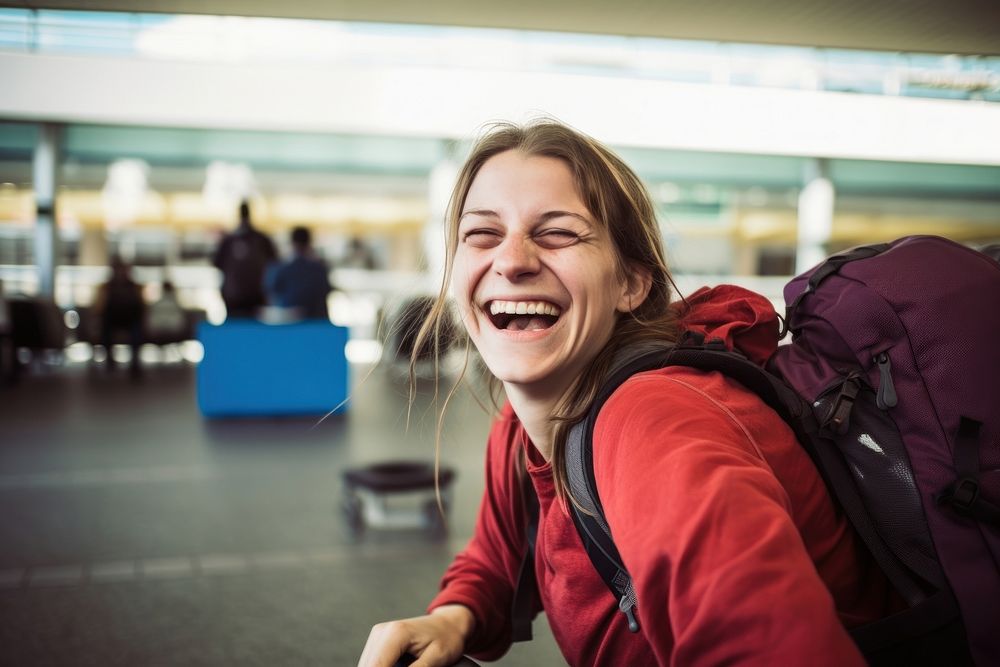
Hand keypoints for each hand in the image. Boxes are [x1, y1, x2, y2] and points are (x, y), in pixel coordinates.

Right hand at [358, 604, 474, 666]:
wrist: (448, 624)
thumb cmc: (447, 638)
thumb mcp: (436, 658)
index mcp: (396, 633)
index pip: (376, 665)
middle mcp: (381, 632)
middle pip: (368, 666)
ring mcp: (377, 635)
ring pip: (367, 664)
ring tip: (407, 665)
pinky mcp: (377, 641)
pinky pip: (372, 662)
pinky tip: (400, 666)